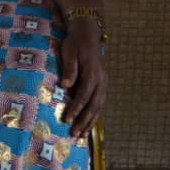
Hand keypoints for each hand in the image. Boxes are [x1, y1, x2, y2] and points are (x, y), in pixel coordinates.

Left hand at [58, 18, 106, 137]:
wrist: (88, 34)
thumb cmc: (75, 43)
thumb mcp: (69, 51)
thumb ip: (69, 68)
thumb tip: (65, 85)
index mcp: (92, 72)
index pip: (84, 94)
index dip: (76, 107)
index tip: (67, 119)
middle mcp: (101, 80)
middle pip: (94, 104)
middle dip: (84, 120)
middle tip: (74, 134)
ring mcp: (103, 83)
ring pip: (99, 106)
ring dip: (90, 122)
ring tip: (82, 136)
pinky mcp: (102, 85)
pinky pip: (100, 103)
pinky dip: (94, 116)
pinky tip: (89, 125)